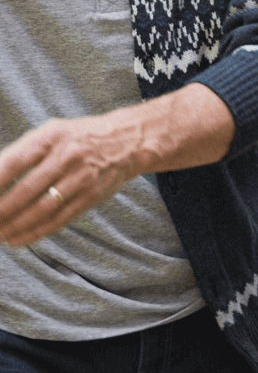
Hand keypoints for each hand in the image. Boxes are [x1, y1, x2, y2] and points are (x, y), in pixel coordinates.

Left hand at [0, 86, 233, 245]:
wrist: (129, 140)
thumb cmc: (80, 137)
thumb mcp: (51, 133)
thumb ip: (21, 154)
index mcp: (52, 136)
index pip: (13, 163)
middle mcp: (68, 155)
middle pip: (25, 191)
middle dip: (0, 212)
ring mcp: (82, 177)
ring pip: (41, 209)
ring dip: (14, 227)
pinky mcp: (92, 195)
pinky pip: (59, 219)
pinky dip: (35, 233)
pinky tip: (18, 239)